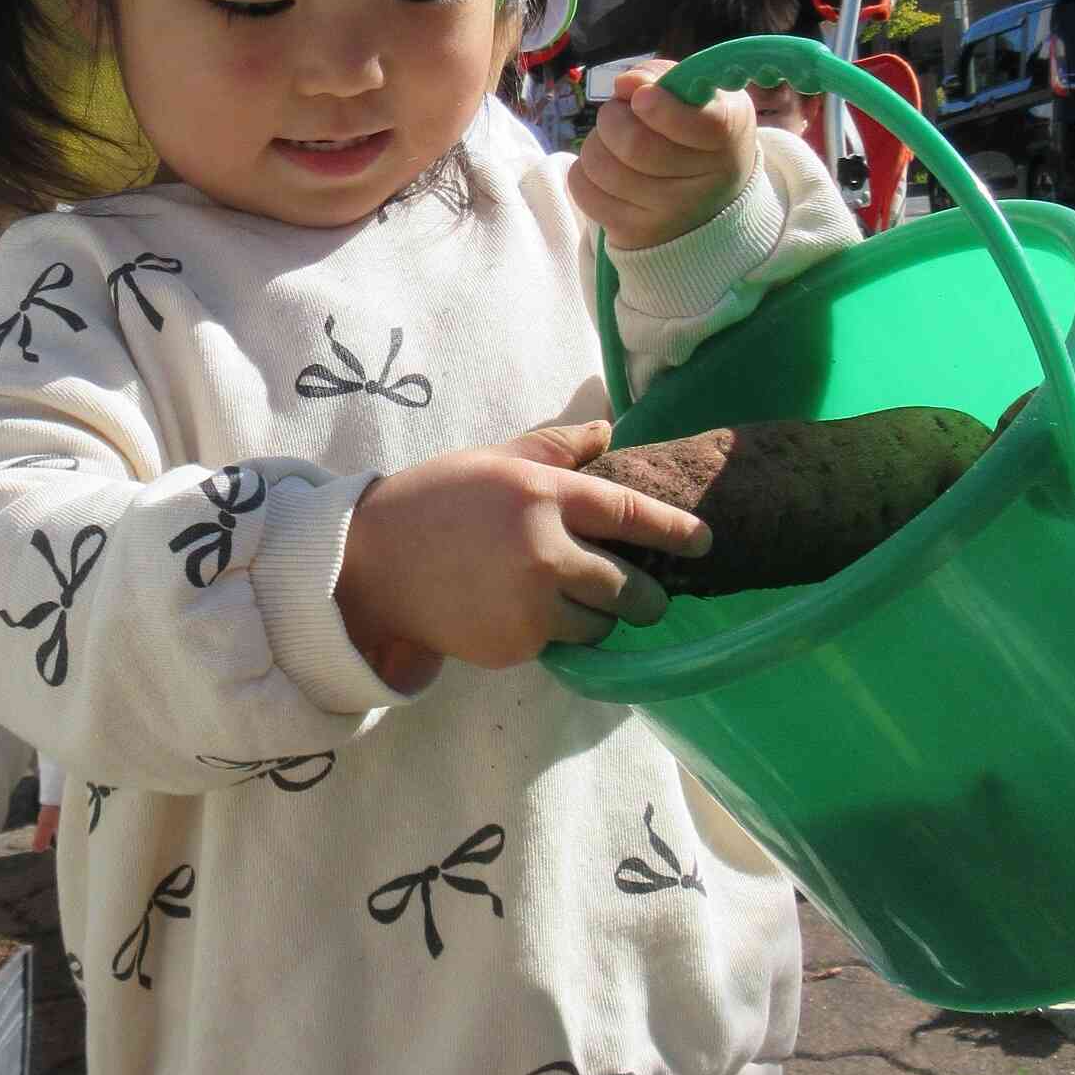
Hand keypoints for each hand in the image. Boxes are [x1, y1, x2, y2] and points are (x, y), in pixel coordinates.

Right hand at [335, 419, 708, 685]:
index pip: (628, 515)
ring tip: (569, 603)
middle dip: (646, 598)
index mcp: (543, 495)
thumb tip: (608, 430)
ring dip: (596, 618)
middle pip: (627, 587)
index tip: (704, 543)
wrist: (370, 565)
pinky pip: (557, 645)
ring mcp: (529, 603)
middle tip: (647, 598)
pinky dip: (551, 635)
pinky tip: (520, 614)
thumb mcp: (495, 461)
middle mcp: (544, 550)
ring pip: (598, 623)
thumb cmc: (435, 502)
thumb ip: (556, 448)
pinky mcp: (514, 645)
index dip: (673, 532)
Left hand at [569, 63, 759, 246]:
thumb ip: (664, 77)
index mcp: (728, 135)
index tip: (642, 97)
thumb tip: (626, 83)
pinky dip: (584, 170)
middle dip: (613, 116)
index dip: (661, 108)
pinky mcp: (635, 233)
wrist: (710, 200)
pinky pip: (583, 189)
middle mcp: (705, 183)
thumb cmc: (698, 134)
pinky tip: (606, 169)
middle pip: (634, 145)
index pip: (697, 126)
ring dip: (596, 142)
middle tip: (621, 112)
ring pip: (601, 165)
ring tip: (613, 142)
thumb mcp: (699, 95)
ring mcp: (669, 214)